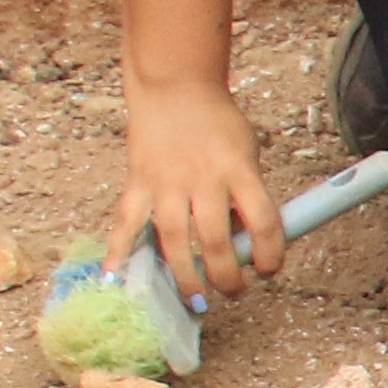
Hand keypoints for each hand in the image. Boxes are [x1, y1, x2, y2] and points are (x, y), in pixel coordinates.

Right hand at [117, 79, 280, 306]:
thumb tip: (245, 243)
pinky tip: (117, 279)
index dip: (269, 254)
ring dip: (185, 276)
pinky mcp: (138, 182)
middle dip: (226, 276)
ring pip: (173, 239)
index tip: (269, 271)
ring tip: (197, 301)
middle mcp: (202, 178)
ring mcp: (166, 181)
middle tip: (234, 292)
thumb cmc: (217, 124)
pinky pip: (127, 222)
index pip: (263, 221)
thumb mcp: (246, 154)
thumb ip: (246, 196)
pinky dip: (120, 253)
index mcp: (238, 169)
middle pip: (215, 239)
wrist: (175, 87)